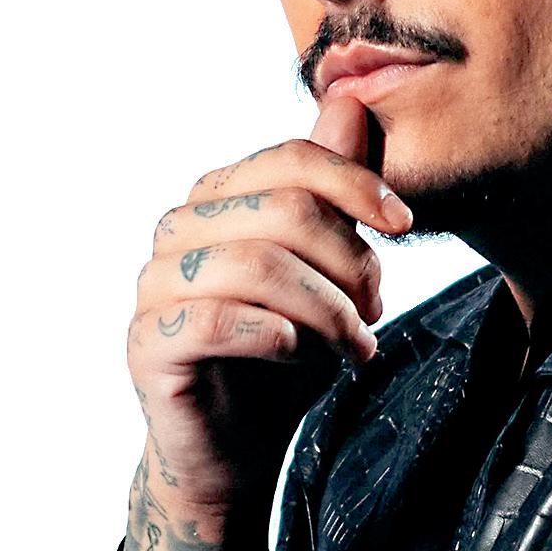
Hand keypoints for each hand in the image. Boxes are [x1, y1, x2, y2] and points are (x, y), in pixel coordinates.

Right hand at [128, 97, 412, 513]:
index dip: (356, 184)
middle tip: (376, 312)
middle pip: (282, 210)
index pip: (290, 160)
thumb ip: (332, 193)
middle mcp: (179, 230)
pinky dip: (275, 336)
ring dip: (326, 309)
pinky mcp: (146, 342)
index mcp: (218, 199)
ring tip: (356, 346)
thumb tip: (350, 101)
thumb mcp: (326, 270)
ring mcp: (155, 285)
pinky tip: (300, 356)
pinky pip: (214, 320)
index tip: (404, 224)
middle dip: (350, 262)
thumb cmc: (284, 356)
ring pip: (256, 265)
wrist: (238, 449)